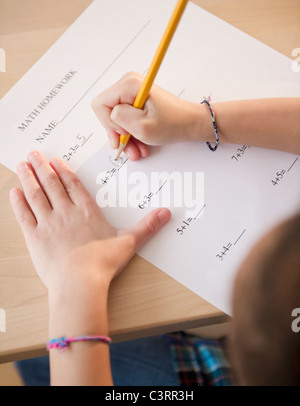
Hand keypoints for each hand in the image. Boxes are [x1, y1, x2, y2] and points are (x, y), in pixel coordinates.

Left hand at [10, 150, 170, 292]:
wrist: (80, 282)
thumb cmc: (103, 263)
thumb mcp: (129, 242)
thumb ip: (147, 226)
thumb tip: (166, 213)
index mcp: (86, 211)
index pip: (73, 185)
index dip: (63, 171)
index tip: (55, 160)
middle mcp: (66, 212)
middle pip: (52, 184)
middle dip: (42, 167)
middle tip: (33, 154)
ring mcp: (49, 223)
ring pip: (36, 194)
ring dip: (28, 178)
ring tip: (22, 164)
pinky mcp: (35, 237)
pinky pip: (25, 215)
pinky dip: (18, 202)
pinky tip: (14, 192)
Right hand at [92, 72, 204, 159]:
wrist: (190, 123)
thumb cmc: (172, 124)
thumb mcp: (142, 126)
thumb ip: (119, 119)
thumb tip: (109, 117)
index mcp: (129, 84)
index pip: (100, 105)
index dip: (109, 123)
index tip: (124, 134)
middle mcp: (128, 83)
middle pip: (107, 112)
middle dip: (118, 133)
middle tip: (128, 148)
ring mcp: (132, 92)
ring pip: (116, 118)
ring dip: (125, 137)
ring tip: (137, 150)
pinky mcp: (136, 100)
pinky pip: (125, 118)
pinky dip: (131, 133)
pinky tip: (139, 144)